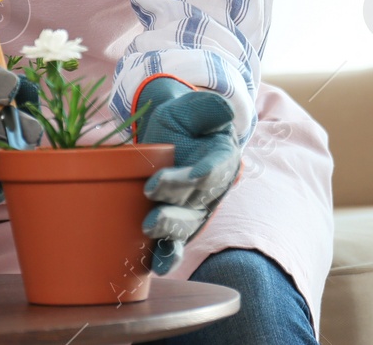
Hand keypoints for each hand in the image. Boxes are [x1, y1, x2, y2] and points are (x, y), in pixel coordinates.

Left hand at [136, 77, 242, 274]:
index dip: (202, 174)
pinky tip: (158, 266)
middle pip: (196, 202)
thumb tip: (224, 111)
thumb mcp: (191, 107)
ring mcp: (195, 212)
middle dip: (175, 205)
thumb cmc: (181, 121)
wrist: (167, 137)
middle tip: (150, 201)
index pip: (215, 169)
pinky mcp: (178, 227)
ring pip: (185, 226)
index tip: (185, 177)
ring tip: (148, 227)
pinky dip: (168, 257)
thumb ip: (207, 107)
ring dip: (169, 231)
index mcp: (222, 159)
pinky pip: (175, 245)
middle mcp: (212, 190)